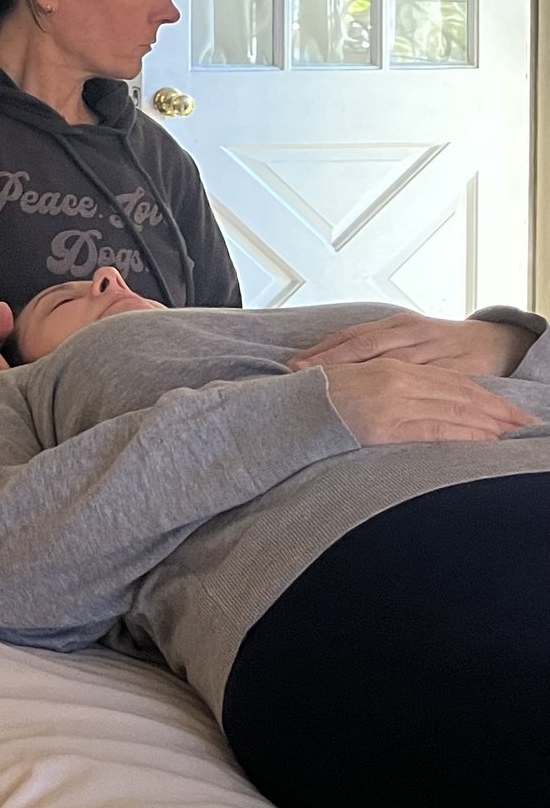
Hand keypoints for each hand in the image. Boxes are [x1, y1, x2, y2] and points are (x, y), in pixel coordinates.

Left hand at [291, 312, 532, 380]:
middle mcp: (411, 332)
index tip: (294, 364)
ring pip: (394, 360)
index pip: (352, 335)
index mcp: (395, 325)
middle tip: (302, 374)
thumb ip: (374, 352)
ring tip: (333, 388)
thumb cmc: (441, 346)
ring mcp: (434, 348)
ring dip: (363, 374)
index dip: (323, 349)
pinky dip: (410, 390)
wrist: (492, 342)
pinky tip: (388, 401)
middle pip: (365, 344)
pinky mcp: (457, 367)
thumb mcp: (406, 342)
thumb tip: (329, 367)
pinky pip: (430, 380)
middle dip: (333, 359)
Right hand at [319, 358, 536, 444]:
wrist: (282, 407)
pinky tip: (485, 440)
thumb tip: (417, 404)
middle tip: (527, 421)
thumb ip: (387, 389)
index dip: (483, 394)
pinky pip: (434, 429)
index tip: (508, 408)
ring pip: (453, 410)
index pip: (450, 381)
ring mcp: (391, 400)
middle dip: (498, 408)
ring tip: (516, 432)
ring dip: (490, 423)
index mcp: (390, 367)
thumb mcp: (355, 385)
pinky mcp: (384, 424)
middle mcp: (395, 379)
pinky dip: (464, 434)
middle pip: (459, 393)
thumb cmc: (315, 400)